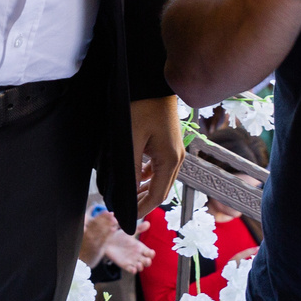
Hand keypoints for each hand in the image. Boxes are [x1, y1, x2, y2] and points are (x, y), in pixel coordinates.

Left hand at [81, 209, 152, 273]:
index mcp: (140, 248)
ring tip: (138, 264)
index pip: (149, 253)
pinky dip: (133, 271)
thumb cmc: (119, 237)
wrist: (107, 241)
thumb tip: (148, 223)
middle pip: (147, 262)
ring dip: (141, 267)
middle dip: (148, 262)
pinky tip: (133, 269)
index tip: (151, 252)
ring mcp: (132, 261)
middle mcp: (137, 256)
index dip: (151, 254)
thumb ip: (138, 228)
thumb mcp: (129, 232)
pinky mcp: (125, 265)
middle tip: (146, 260)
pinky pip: (131, 270)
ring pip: (140, 267)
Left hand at [132, 96, 181, 210]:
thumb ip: (131, 167)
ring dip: (145, 190)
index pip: (157, 195)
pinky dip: (147, 176)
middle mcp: (176, 158)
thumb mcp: (132, 138)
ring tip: (127, 198)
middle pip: (161, 190)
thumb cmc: (143, 106)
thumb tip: (128, 192)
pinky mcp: (168, 144)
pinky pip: (159, 167)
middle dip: (143, 202)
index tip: (126, 218)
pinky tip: (136, 178)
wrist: (153, 82)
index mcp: (170, 160)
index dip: (142, 209)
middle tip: (123, 211)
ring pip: (160, 179)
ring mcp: (173, 151)